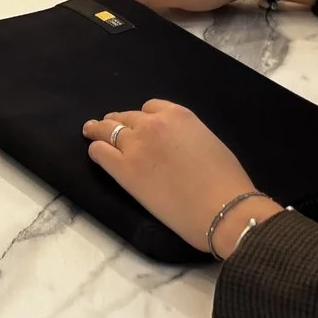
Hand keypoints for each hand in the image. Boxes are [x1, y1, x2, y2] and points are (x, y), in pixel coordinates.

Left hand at [82, 100, 277, 258]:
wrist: (223, 209)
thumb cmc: (226, 182)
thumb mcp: (209, 143)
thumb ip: (187, 137)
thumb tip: (176, 146)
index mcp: (178, 115)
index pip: (150, 108)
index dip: (143, 118)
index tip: (140, 126)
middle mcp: (153, 124)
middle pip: (125, 117)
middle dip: (118, 123)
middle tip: (109, 128)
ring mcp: (135, 145)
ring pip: (107, 130)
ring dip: (99, 131)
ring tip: (91, 132)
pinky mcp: (124, 169)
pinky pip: (100, 152)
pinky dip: (97, 151)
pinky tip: (97, 154)